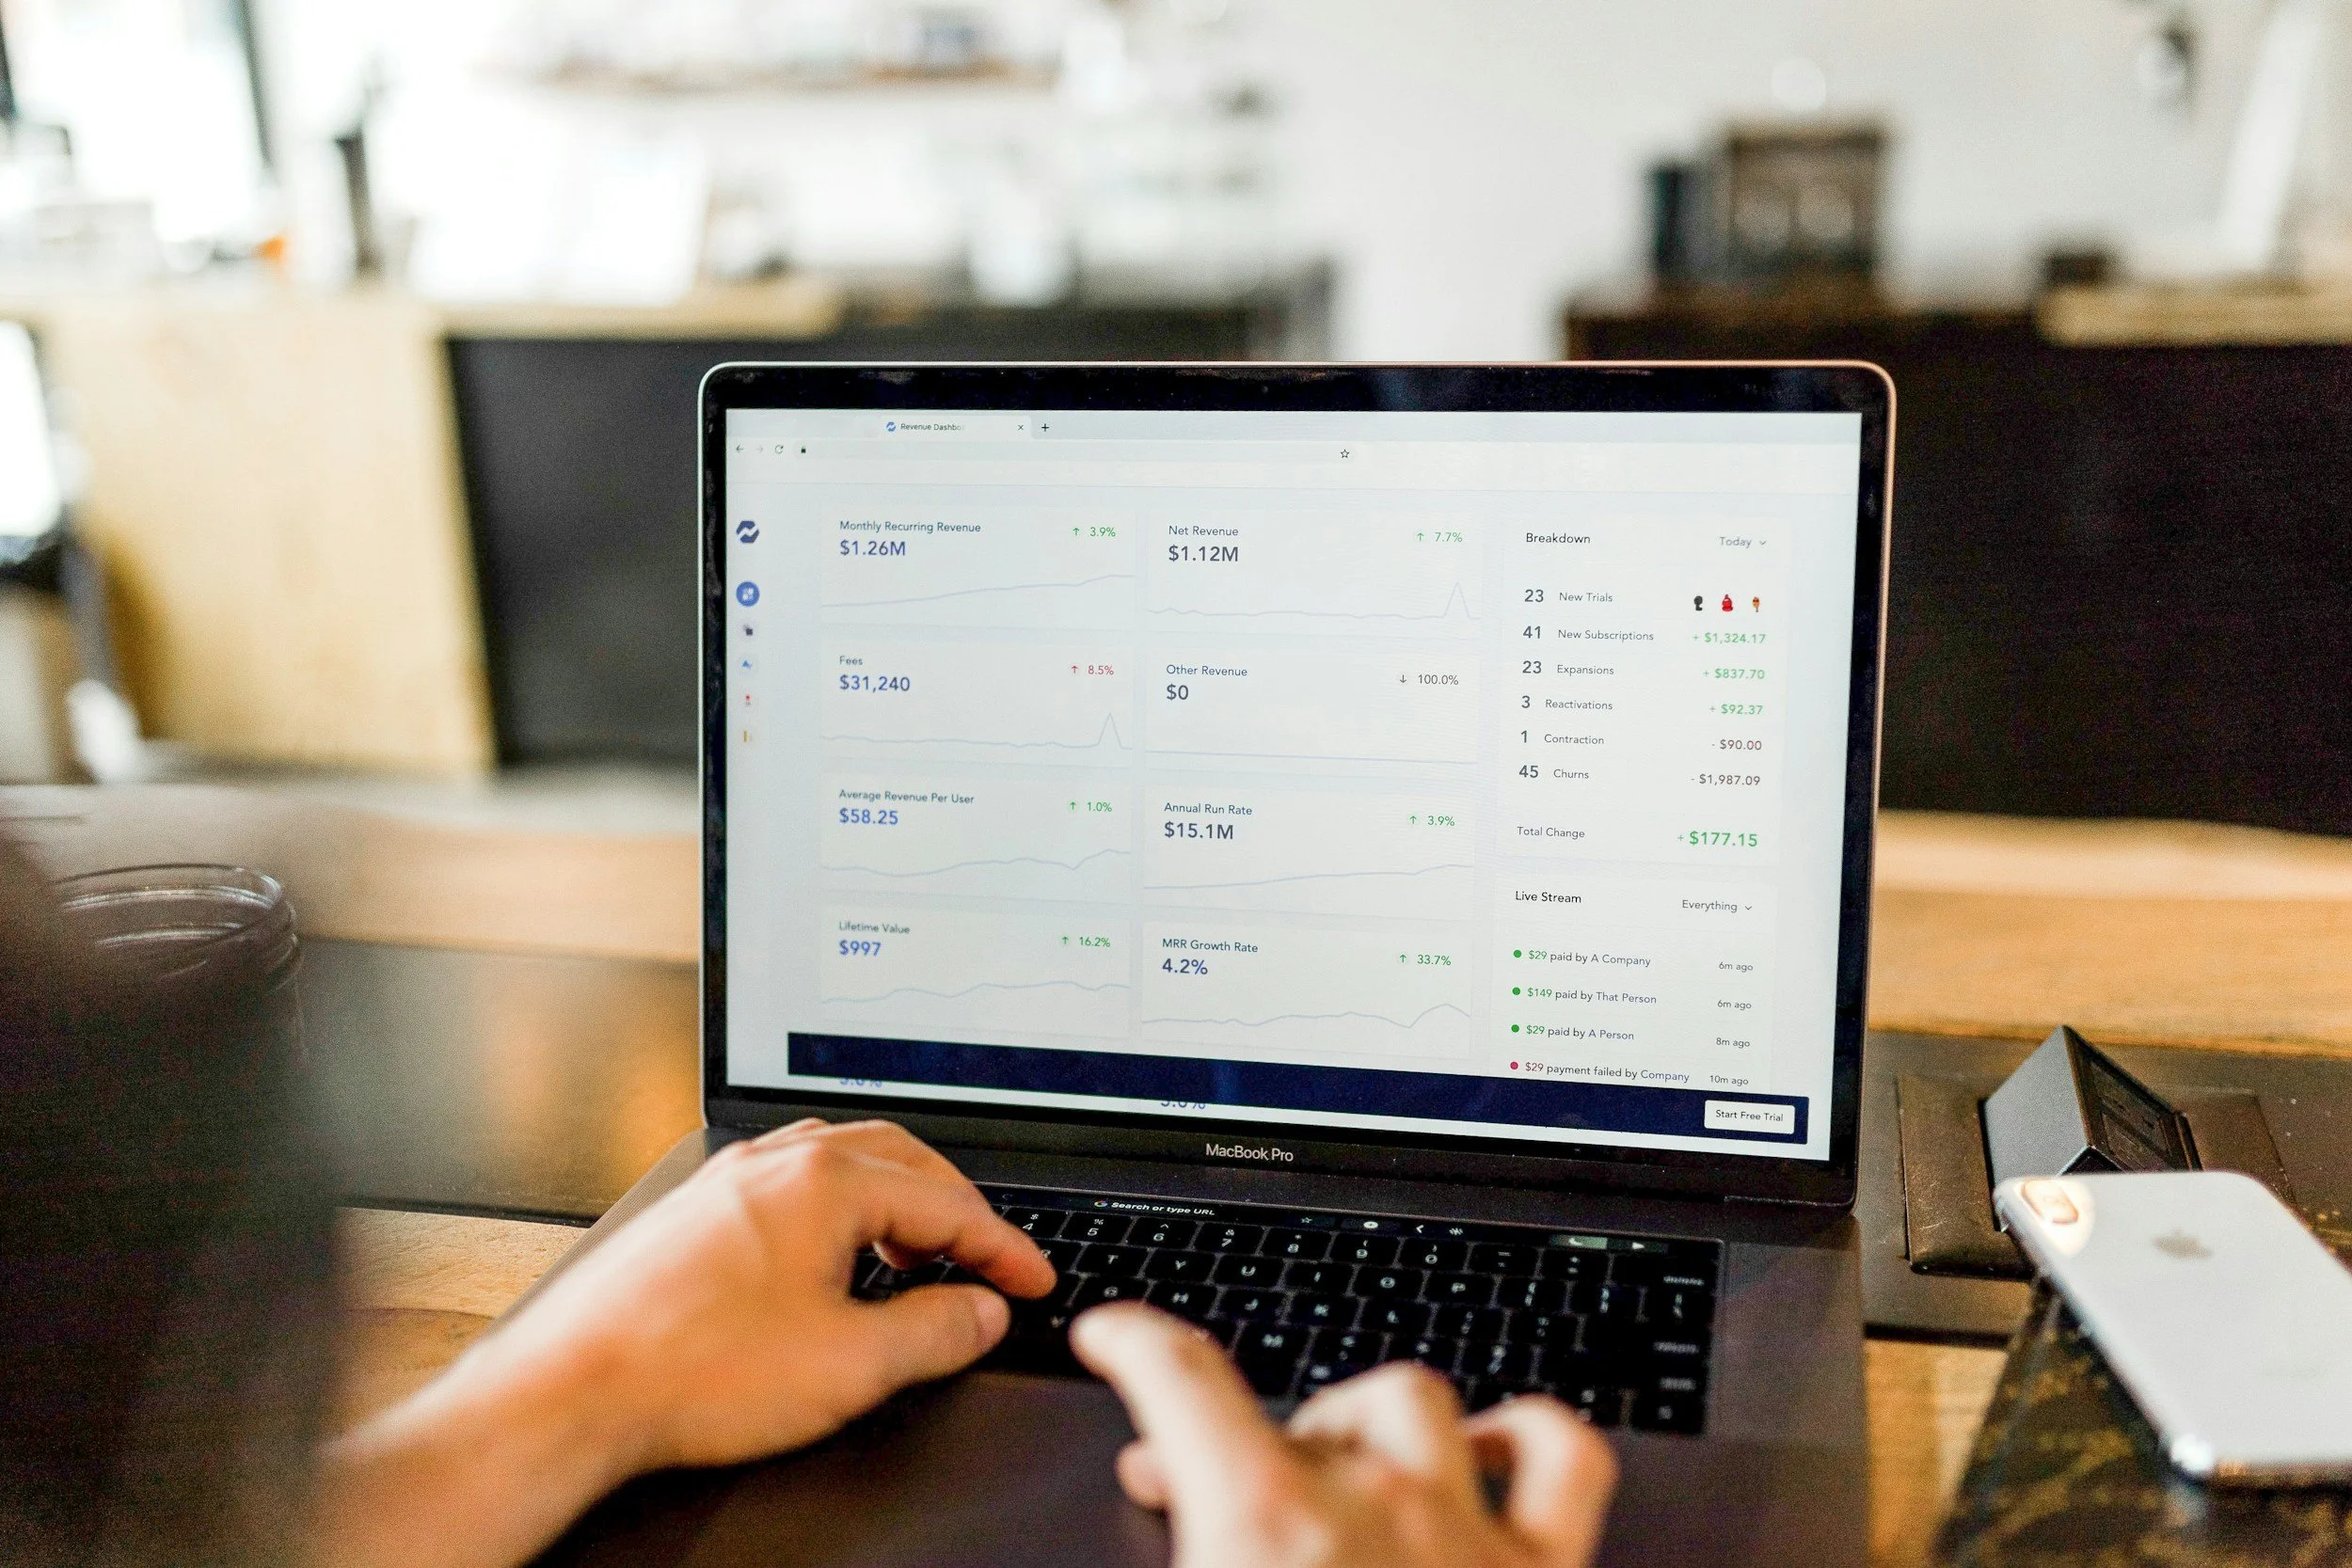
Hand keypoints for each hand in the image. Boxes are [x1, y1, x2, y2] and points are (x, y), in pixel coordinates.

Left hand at [319, 1119, 1053, 1567]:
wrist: (574, 1389)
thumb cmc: (693, 1371)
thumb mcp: (850, 1364)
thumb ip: (936, 1331)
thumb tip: (982, 1310)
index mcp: (825, 1180)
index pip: (947, 1201)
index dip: (1003, 1246)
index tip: (1032, 1278)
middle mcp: (775, 1162)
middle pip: (899, 1159)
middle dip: (955, 1207)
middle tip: (988, 1257)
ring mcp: (729, 1180)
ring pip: (840, 1162)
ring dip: (895, 1202)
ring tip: (916, 1258)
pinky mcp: (696, 1211)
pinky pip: (791, 1184)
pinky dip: (839, 1211)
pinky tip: (833, 1264)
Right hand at [1072, 1304, 1616, 1567]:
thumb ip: (1174, 1562)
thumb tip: (1148, 1537)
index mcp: (1263, 1524)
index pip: (1181, 1375)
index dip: (1135, 1338)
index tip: (1117, 1333)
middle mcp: (1371, 1506)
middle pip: (1301, 1406)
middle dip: (1240, 1429)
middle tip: (1198, 1480)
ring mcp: (1467, 1533)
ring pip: (1417, 1402)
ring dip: (1364, 1420)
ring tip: (1333, 1456)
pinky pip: (1564, 1459)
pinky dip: (1528, 1435)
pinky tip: (1491, 1451)